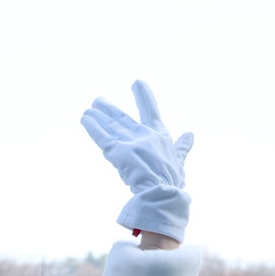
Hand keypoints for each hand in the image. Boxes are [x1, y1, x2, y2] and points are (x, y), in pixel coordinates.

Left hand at [81, 81, 193, 241]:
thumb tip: (190, 134)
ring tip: (88, 109)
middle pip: (123, 118)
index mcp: (159, 135)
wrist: (162, 193)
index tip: (136, 82)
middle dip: (109, 108)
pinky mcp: (118, 153)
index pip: (150, 110)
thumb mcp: (179, 160)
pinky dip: (92, 127)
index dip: (143, 96)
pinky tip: (84, 119)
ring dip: (97, 117)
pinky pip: (102, 137)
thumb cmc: (171, 181)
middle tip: (97, 100)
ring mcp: (131, 143)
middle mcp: (144, 135)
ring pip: (110, 126)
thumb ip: (182, 147)